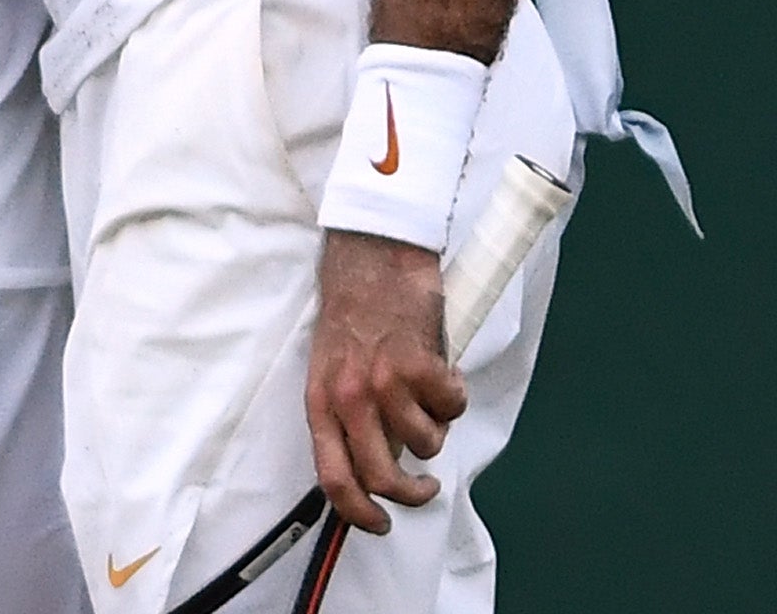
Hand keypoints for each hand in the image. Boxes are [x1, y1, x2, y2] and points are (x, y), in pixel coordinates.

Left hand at [306, 229, 466, 534]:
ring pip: (425, 442)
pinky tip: (444, 372)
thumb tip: (378, 458)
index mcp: (321, 401)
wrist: (371, 252)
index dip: (357, 514)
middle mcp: (349, 397)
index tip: (379, 523)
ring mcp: (384, 381)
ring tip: (431, 401)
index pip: (332, 478)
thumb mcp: (333, 366)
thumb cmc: (354, 306)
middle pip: (383, 476)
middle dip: (412, 492)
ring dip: (436, 429)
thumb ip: (348, 413)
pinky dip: (455, 395)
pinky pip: (451, 405)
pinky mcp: (420, 362)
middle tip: (425, 486)